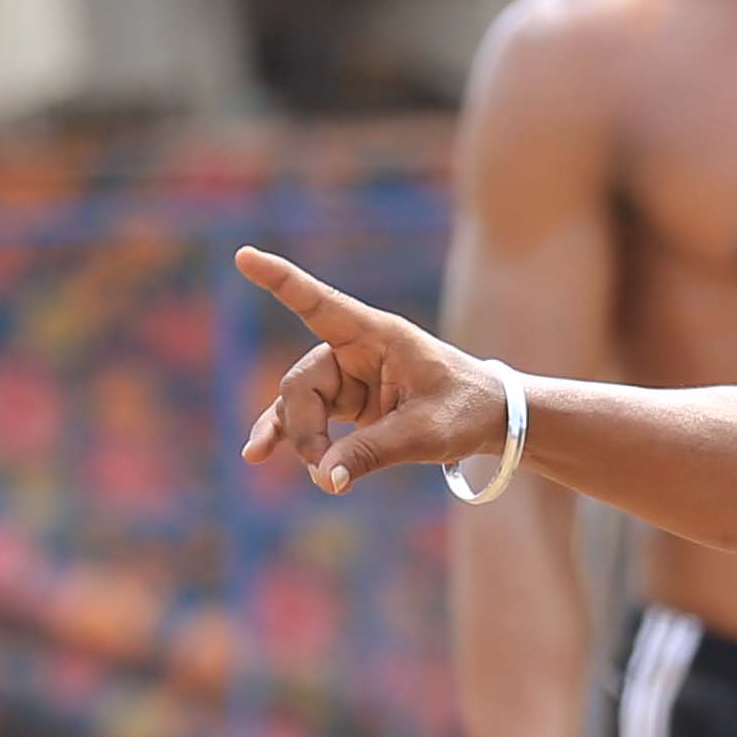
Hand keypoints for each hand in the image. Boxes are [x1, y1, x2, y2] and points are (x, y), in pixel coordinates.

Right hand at [233, 245, 512, 495]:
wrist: (491, 420)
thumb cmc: (466, 410)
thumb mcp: (425, 433)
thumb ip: (373, 453)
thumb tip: (324, 479)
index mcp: (377, 335)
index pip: (320, 303)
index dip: (281, 281)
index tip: (245, 256)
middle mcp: (356, 349)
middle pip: (303, 381)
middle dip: (303, 426)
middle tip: (319, 468)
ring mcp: (349, 376)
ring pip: (300, 401)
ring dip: (294, 434)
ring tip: (272, 460)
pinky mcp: (348, 402)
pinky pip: (308, 417)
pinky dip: (291, 435)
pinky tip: (260, 451)